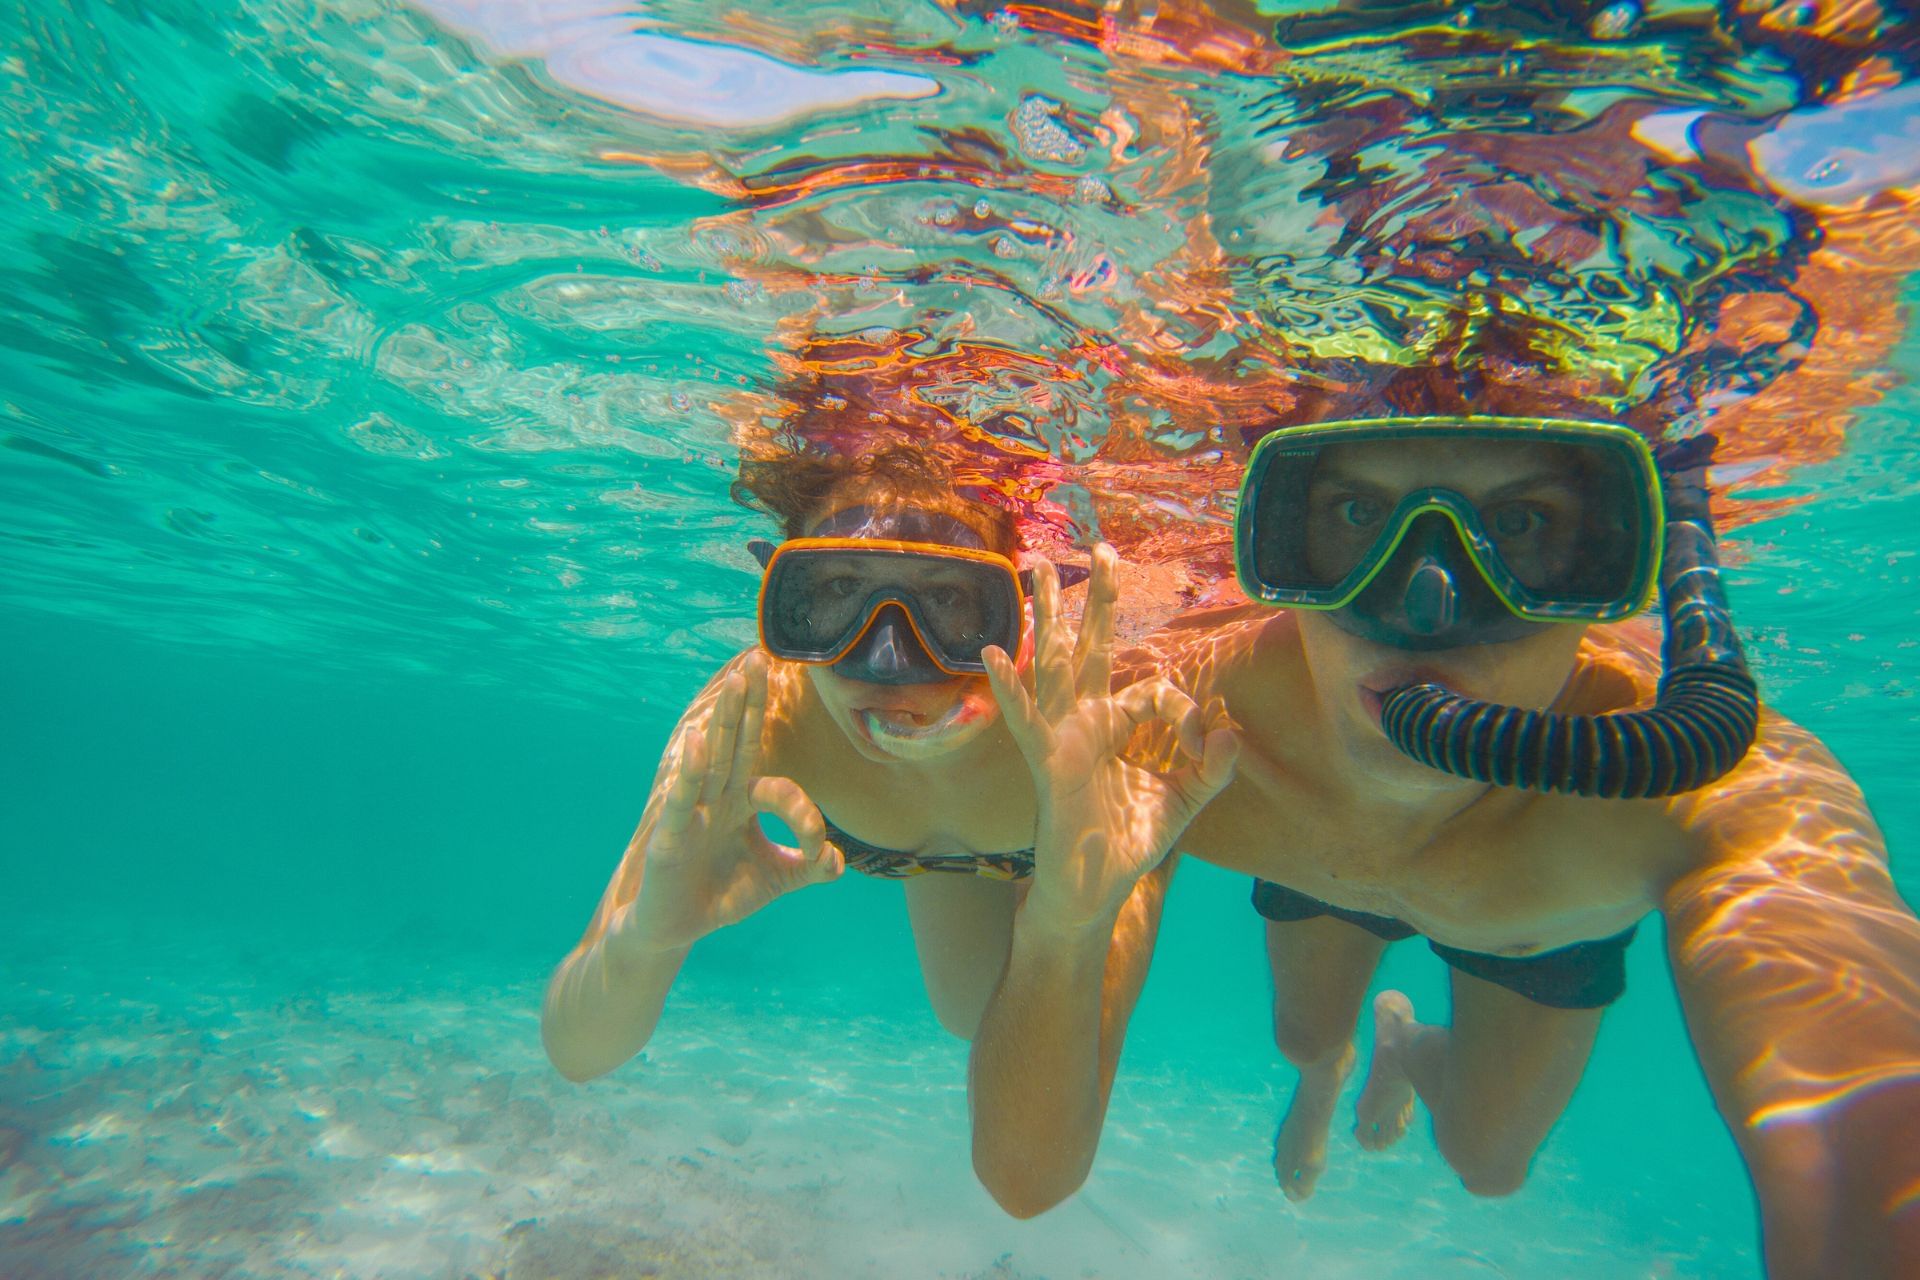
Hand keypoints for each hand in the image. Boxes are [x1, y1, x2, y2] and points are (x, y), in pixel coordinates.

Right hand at [615, 651, 843, 956]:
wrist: (671, 930)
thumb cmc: (718, 896)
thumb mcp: (774, 879)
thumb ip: (807, 866)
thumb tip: (837, 861)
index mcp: (740, 802)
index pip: (778, 787)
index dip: (803, 814)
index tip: (817, 850)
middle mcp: (717, 798)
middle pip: (737, 742)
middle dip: (750, 702)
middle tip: (760, 657)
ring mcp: (692, 811)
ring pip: (713, 758)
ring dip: (726, 719)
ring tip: (737, 680)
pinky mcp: (669, 834)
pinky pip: (682, 798)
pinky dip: (689, 771)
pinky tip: (697, 740)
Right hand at [984, 544, 1237, 931]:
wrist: (1095, 890)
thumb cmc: (1127, 843)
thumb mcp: (1184, 801)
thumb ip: (1211, 768)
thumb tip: (1231, 730)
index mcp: (1114, 725)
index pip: (1154, 690)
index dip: (1188, 710)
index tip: (1204, 743)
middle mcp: (1085, 721)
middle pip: (1092, 647)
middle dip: (1098, 599)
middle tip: (1101, 548)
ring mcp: (1062, 736)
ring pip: (1056, 663)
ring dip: (1049, 614)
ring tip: (1038, 567)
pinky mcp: (1048, 761)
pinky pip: (1026, 720)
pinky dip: (1008, 689)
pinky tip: (992, 654)